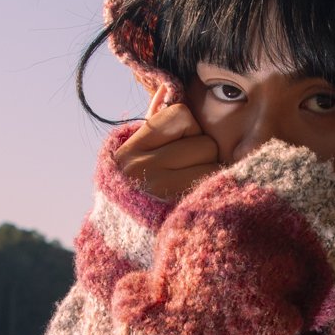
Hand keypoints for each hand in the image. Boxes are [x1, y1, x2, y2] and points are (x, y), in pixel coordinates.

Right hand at [115, 86, 219, 201]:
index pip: (181, 115)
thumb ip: (153, 123)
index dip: (187, 130)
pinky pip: (215, 189)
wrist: (119, 247)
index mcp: (133, 149)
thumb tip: (166, 87)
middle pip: (205, 143)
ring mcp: (163, 192)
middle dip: (202, 156)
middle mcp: (144, 168)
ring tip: (190, 190)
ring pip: (214, 166)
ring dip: (210, 177)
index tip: (176, 148)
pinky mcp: (181, 212)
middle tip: (186, 174)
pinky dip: (213, 193)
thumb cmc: (133, 194)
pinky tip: (198, 202)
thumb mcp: (132, 156)